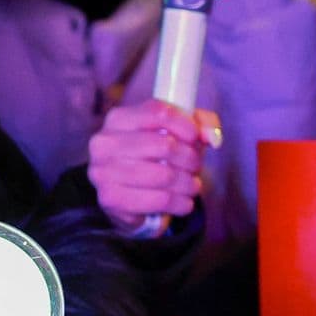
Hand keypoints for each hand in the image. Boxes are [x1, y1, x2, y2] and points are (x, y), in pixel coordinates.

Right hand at [88, 99, 218, 233]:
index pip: (158, 112)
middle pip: (164, 145)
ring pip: (164, 175)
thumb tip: (212, 137)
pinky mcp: (110, 199)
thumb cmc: (158, 155)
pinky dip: (181, 202)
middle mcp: (104, 143)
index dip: (186, 124)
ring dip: (189, 183)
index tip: (197, 137)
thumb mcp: (180, 131)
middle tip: (195, 166)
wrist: (133, 194)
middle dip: (190, 158)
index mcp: (119, 118)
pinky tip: (184, 202)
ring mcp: (103, 171)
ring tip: (192, 184)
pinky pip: (159, 200)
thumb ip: (202, 123)